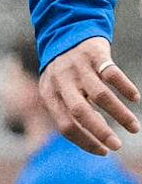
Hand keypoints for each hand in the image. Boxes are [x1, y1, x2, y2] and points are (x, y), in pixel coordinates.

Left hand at [40, 37, 139, 155]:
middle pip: (80, 113)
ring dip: (119, 114)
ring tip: (134, 127)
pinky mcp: (94, 54)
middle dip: (100, 132)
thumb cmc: (65, 72)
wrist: (66, 32)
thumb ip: (68, 112)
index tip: (103, 151)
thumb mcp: (57, 91)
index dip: (84, 141)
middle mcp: (62, 82)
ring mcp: (78, 68)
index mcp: (49, 95)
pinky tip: (134, 98)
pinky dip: (125, 87)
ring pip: (100, 96)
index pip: (65, 126)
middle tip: (117, 146)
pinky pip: (112, 73)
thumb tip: (92, 137)